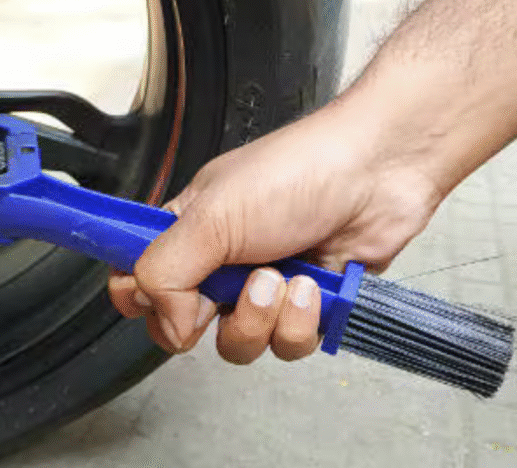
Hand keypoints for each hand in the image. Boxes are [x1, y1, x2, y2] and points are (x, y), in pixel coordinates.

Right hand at [107, 91, 445, 362]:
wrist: (379, 172)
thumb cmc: (299, 170)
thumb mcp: (212, 215)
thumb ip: (166, 271)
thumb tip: (163, 321)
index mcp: (186, 229)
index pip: (137, 279)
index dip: (140, 297)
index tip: (156, 296)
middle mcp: (221, 261)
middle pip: (184, 325)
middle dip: (208, 316)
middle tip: (231, 284)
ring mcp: (264, 285)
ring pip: (238, 342)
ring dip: (261, 317)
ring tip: (283, 277)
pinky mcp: (306, 306)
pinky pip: (286, 344)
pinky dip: (300, 319)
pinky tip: (314, 283)